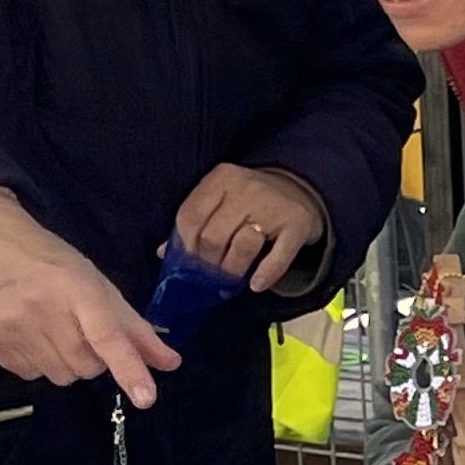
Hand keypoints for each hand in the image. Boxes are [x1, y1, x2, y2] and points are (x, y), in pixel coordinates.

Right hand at [0, 191, 180, 409]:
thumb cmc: (52, 264)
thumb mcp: (98, 286)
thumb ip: (134, 328)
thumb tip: (171, 363)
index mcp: (77, 288)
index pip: (107, 336)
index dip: (129, 369)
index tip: (146, 398)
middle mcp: (42, 308)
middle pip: (87, 367)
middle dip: (92, 358)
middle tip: (78, 329)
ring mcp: (11, 326)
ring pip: (60, 376)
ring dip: (65, 362)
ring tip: (51, 329)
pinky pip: (30, 374)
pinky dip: (38, 362)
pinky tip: (28, 333)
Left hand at [176, 163, 328, 289]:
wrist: (300, 190)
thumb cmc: (250, 201)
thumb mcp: (220, 201)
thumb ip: (195, 222)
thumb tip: (163, 253)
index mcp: (221, 178)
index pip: (190, 216)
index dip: (185, 246)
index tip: (189, 264)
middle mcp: (246, 187)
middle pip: (213, 236)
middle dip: (208, 263)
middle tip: (211, 277)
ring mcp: (273, 205)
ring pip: (242, 246)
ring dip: (232, 270)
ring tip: (230, 280)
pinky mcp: (297, 224)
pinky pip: (278, 256)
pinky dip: (265, 274)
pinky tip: (256, 285)